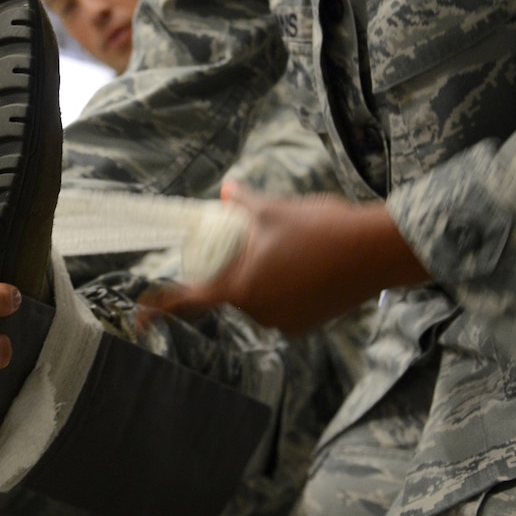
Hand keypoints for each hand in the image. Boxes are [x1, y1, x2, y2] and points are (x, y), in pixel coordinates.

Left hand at [144, 183, 427, 334]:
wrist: (376, 251)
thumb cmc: (322, 228)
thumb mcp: (275, 210)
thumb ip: (243, 204)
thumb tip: (227, 191)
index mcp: (243, 287)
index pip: (191, 301)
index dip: (161, 308)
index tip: (139, 317)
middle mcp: (260, 312)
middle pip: (233, 290)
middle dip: (241, 266)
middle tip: (267, 239)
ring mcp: (286, 323)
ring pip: (261, 295)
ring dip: (267, 275)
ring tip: (298, 247)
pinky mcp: (308, 325)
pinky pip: (284, 304)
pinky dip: (288, 286)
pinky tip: (311, 264)